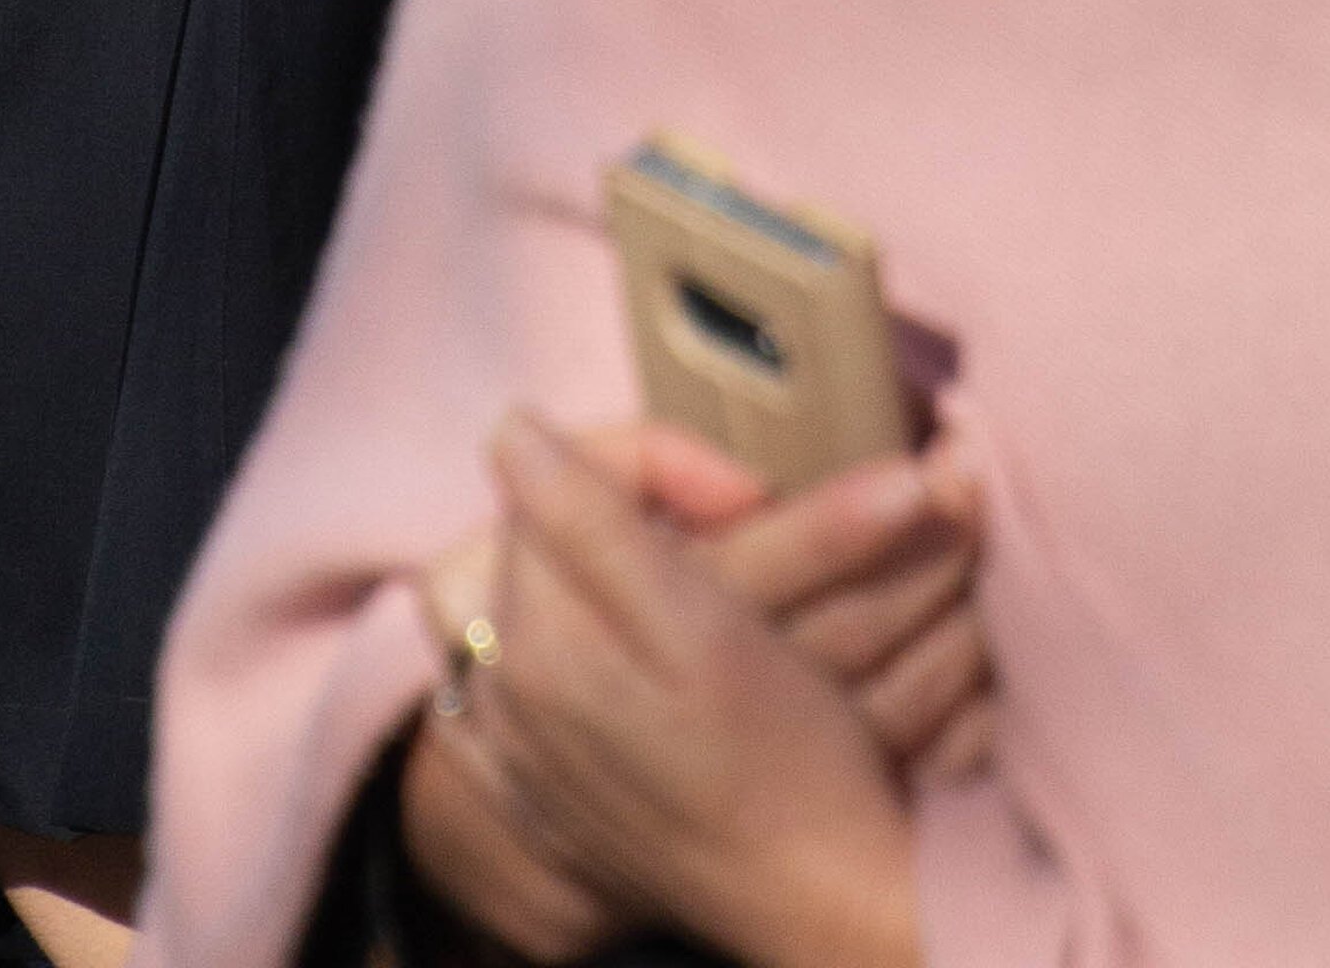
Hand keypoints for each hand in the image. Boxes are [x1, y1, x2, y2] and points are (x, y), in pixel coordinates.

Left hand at [405, 412, 931, 967]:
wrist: (824, 903)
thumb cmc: (785, 763)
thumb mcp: (704, 623)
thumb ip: (591, 522)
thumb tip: (509, 427)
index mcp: (538, 643)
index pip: (552, 476)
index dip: (658, 459)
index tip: (748, 487)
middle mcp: (505, 701)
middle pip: (527, 539)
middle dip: (621, 502)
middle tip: (718, 516)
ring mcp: (520, 759)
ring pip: (515, 604)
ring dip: (591, 563)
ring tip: (683, 563)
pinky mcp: (547, 802)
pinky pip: (511, 689)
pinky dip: (558, 643)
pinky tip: (620, 642)